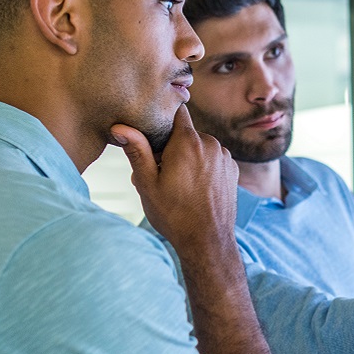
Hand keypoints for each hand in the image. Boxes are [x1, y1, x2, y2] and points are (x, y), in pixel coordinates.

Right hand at [110, 104, 238, 247]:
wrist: (207, 241)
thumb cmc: (174, 214)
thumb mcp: (147, 183)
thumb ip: (136, 150)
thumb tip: (120, 126)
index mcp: (188, 142)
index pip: (177, 112)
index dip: (163, 121)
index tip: (154, 138)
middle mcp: (211, 143)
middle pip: (186, 133)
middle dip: (171, 147)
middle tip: (158, 174)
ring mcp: (225, 157)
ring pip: (201, 147)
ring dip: (188, 158)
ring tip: (175, 184)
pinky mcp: (233, 169)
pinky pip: (213, 159)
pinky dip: (203, 167)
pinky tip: (194, 189)